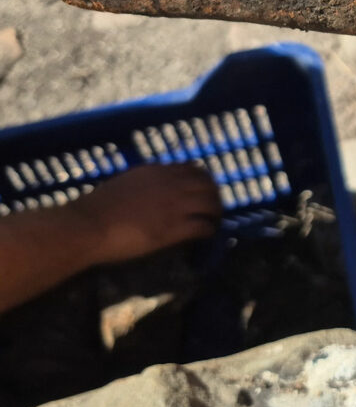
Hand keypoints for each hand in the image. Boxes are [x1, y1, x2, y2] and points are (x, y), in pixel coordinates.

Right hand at [78, 164, 220, 263]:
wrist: (88, 225)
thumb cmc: (98, 206)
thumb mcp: (127, 182)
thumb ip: (146, 182)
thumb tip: (154, 188)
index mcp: (159, 171)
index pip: (193, 170)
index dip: (203, 180)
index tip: (203, 190)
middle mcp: (172, 184)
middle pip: (208, 185)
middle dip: (214, 196)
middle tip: (214, 208)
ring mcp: (176, 205)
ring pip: (211, 204)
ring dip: (216, 213)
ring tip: (213, 222)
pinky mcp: (175, 228)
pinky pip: (203, 226)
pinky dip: (208, 230)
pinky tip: (206, 236)